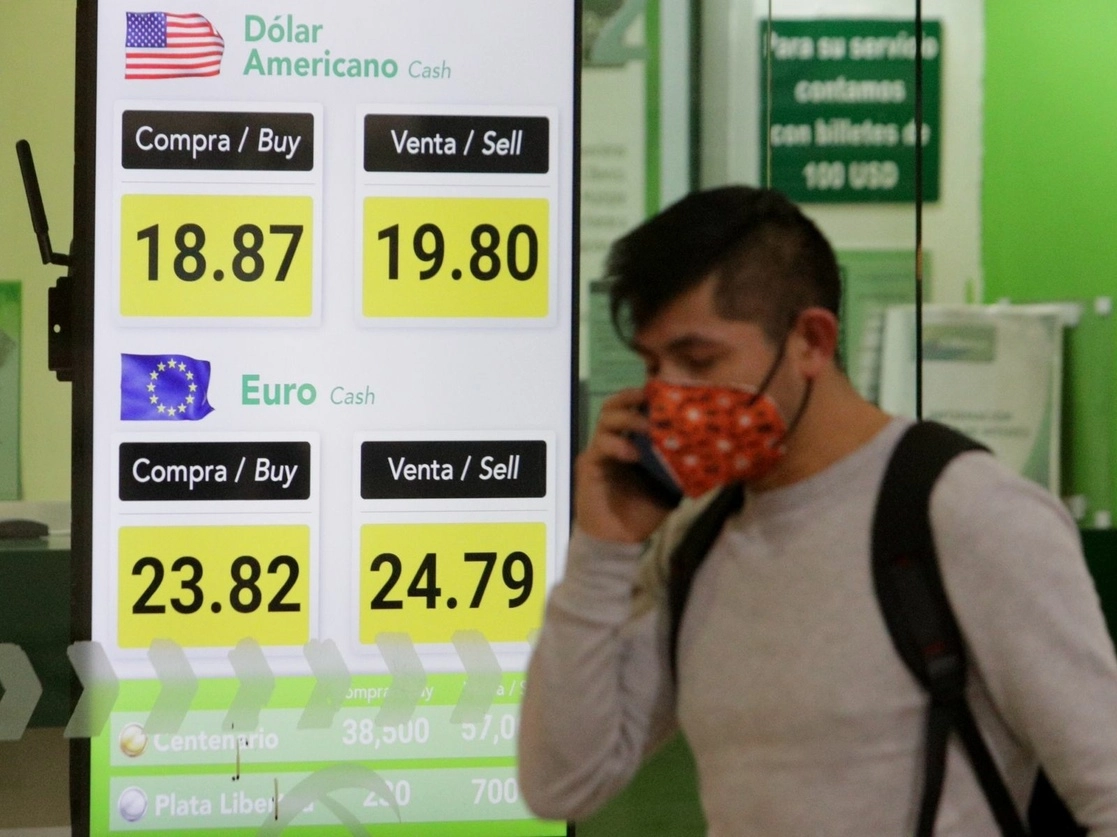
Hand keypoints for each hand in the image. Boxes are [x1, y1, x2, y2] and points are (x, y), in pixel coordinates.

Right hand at [575, 388, 674, 543]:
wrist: (619, 539)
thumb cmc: (643, 513)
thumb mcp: (670, 485)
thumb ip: (680, 466)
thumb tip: (707, 450)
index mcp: (633, 441)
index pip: (635, 408)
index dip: (647, 396)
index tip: (667, 390)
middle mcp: (615, 440)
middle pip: (616, 404)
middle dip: (632, 396)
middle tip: (652, 397)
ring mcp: (600, 450)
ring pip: (605, 419)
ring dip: (627, 417)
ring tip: (647, 425)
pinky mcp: (591, 464)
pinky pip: (600, 445)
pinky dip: (617, 445)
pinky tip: (633, 454)